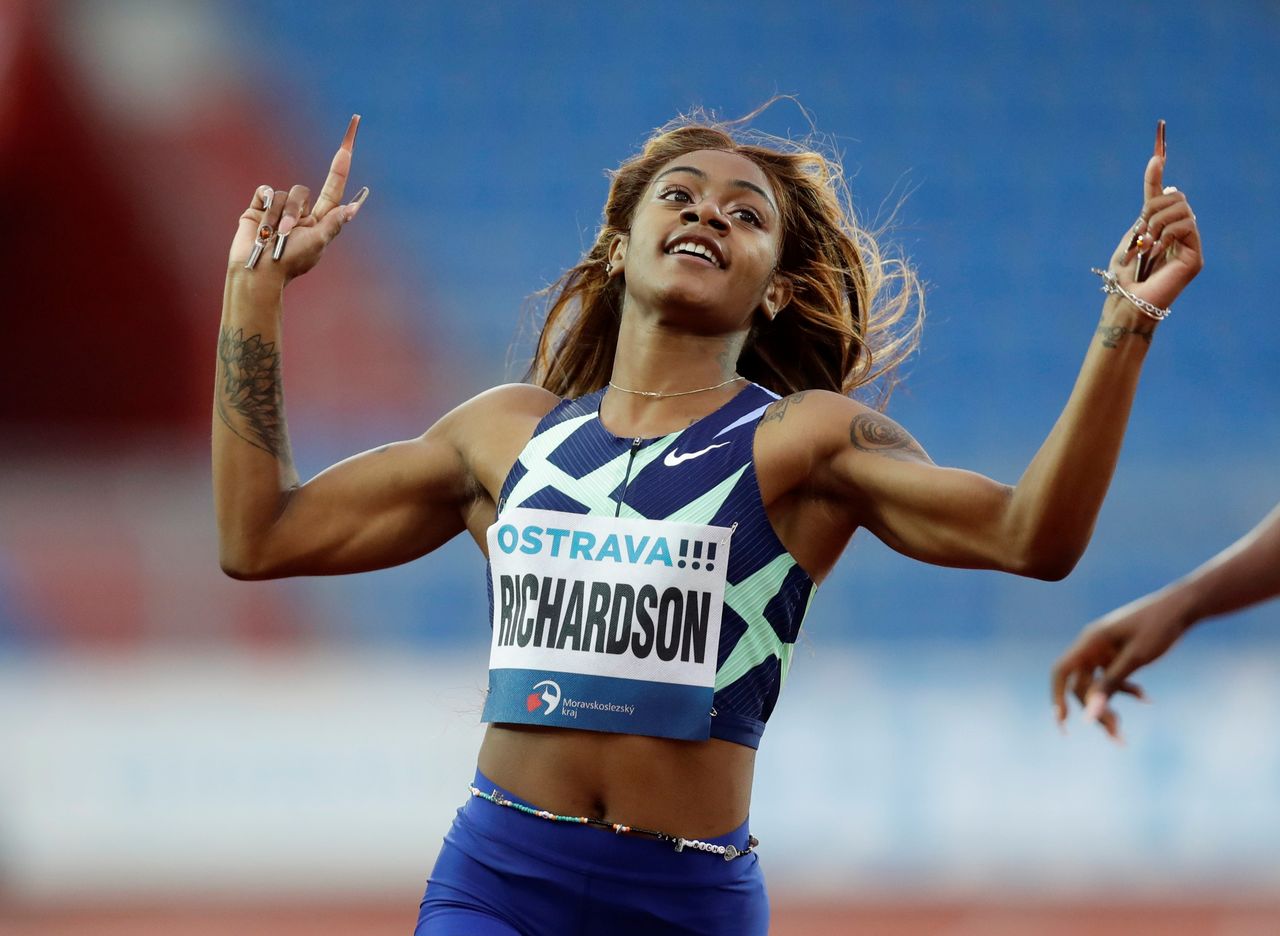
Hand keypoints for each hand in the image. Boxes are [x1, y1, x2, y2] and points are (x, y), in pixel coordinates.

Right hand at [227, 114, 368, 280]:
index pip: (335, 185)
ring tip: (273, 236)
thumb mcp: (317, 244)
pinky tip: (260, 224)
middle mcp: (301, 211)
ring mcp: (279, 208)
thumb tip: (353, 208)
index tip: (350, 133)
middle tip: (286, 234)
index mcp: (320, 219)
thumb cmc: (290, 263)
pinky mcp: (259, 207)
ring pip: (283, 193)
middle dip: (294, 211)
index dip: (342, 161)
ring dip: (278, 216)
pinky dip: (263, 207)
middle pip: (303, 191)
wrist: (257, 271)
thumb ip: (333, 223)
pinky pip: (265, 191)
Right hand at [1050, 593, 1190, 741]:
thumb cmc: (1159, 628)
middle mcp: (1092, 646)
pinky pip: (1112, 678)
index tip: (1063, 722)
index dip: (1057, 696)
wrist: (1182, 607)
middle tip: (1116, 735)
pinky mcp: (1117, 654)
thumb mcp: (1136, 659)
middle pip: (1082, 684)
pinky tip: (1145, 698)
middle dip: (1095, 710)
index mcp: (1090, 641)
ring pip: (1096, 684)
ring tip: (1124, 730)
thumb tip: (1089, 714)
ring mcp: (1104, 650)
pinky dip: (1125, 691)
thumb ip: (1111, 686)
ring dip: (1108, 705)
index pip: (1061, 671)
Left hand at [1106, 121, 1203, 311]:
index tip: (1156, 157)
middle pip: (1175, 197)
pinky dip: (1167, 234)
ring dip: (1157, 223)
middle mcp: (1177, 233)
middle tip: (1140, 231)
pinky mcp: (1195, 256)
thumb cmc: (1123, 275)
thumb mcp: (1130, 236)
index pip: (1161, 196)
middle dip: (1153, 209)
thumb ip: (1145, 213)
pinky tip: (1156, 250)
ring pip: (1181, 209)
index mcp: (1158, 228)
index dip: (1156, 177)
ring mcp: (1189, 244)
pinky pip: (1186, 226)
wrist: (1126, 299)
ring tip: (1146, 245)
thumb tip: (1164, 185)